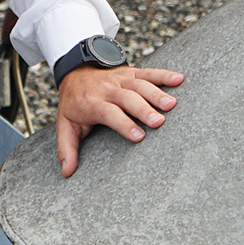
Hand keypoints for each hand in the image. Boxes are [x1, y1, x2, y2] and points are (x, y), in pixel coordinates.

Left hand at [56, 64, 184, 176]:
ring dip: (156, 93)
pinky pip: (148, 72)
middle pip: (128, 98)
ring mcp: (121, 79)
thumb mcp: (65, 126)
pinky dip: (164, 75)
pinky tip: (178, 79)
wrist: (75, 74)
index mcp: (92, 104)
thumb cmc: (74, 104)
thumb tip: (67, 172)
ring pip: (140, 84)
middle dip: (143, 109)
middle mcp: (108, 89)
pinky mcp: (131, 72)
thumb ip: (66, 149)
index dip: (124, 124)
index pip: (109, 113)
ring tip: (171, 105)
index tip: (139, 136)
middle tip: (159, 121)